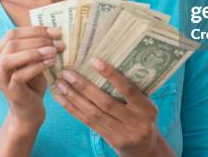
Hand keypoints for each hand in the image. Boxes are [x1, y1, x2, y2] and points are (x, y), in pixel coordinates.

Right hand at [0, 26, 63, 132]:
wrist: (30, 111)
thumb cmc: (34, 82)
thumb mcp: (35, 60)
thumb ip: (39, 46)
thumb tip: (55, 30)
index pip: (13, 33)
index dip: (35, 30)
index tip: (57, 31)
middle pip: (12, 43)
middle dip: (38, 39)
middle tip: (58, 42)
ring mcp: (0, 78)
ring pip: (10, 58)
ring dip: (34, 52)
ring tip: (53, 51)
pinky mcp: (9, 91)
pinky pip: (19, 75)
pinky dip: (36, 67)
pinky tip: (51, 63)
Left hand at [52, 59, 173, 156]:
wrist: (145, 146)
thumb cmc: (142, 115)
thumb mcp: (144, 102)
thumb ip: (131, 88)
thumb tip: (104, 63)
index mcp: (147, 108)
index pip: (129, 90)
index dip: (112, 75)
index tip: (94, 60)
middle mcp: (136, 122)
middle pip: (106, 103)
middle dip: (84, 86)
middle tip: (67, 72)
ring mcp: (122, 134)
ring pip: (93, 114)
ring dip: (74, 98)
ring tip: (60, 84)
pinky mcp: (110, 140)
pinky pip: (88, 123)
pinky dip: (73, 109)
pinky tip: (62, 99)